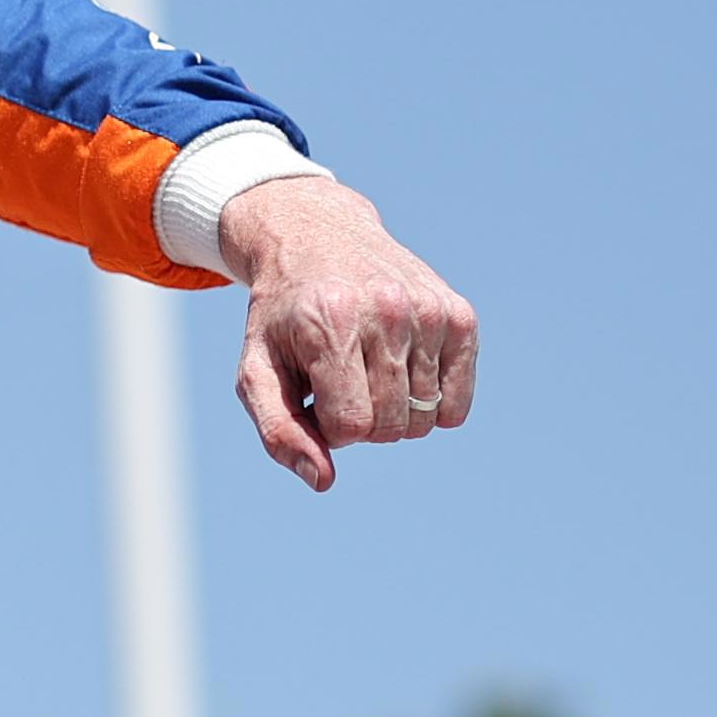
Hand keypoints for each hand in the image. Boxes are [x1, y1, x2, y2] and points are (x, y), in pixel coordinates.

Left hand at [218, 180, 477, 491]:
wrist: (317, 236)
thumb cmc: (285, 316)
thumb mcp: (258, 368)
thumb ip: (278, 430)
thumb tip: (322, 481)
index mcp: (330, 322)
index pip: (350, 426)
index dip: (328, 426)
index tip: (313, 395)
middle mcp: (387, 309)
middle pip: (391, 426)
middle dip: (360, 421)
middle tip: (340, 380)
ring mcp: (429, 310)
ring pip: (425, 419)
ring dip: (393, 411)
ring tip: (367, 367)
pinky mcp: (459, 315)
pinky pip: (457, 405)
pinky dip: (430, 404)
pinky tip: (401, 370)